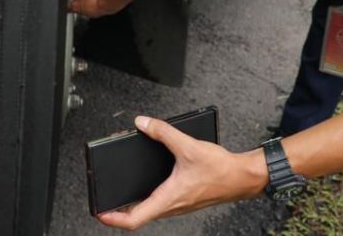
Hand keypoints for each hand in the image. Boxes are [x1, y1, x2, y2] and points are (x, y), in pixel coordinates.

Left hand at [97, 116, 267, 230]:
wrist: (242, 177)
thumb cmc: (220, 169)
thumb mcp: (188, 146)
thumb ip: (163, 132)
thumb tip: (143, 123)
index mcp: (168, 198)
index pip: (134, 219)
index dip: (113, 218)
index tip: (100, 212)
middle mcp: (171, 206)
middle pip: (138, 216)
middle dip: (118, 210)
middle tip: (103, 202)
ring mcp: (178, 205)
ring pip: (150, 210)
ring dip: (133, 204)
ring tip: (119, 195)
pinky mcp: (184, 199)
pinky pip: (160, 203)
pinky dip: (147, 197)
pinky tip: (146, 183)